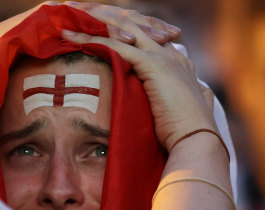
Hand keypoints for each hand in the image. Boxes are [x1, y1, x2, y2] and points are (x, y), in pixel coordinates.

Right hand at [0, 1, 180, 88]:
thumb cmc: (14, 68)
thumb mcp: (53, 69)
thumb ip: (75, 70)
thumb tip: (95, 87)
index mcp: (78, 27)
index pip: (116, 27)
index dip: (142, 33)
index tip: (167, 42)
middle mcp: (74, 15)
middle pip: (118, 19)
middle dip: (147, 27)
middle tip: (173, 35)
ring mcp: (63, 13)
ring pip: (107, 16)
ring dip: (134, 26)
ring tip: (158, 36)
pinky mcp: (52, 15)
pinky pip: (84, 21)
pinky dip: (106, 30)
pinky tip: (127, 40)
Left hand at [61, 26, 215, 151]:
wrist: (197, 142)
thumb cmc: (184, 136)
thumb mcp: (174, 113)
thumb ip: (168, 103)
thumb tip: (161, 109)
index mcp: (178, 63)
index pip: (145, 36)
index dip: (121, 30)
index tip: (98, 29)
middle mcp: (171, 54)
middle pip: (133, 24)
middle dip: (104, 17)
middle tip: (77, 12)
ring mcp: (163, 56)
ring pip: (122, 28)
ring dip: (93, 21)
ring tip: (68, 16)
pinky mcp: (152, 65)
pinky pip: (115, 45)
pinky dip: (90, 39)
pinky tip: (69, 37)